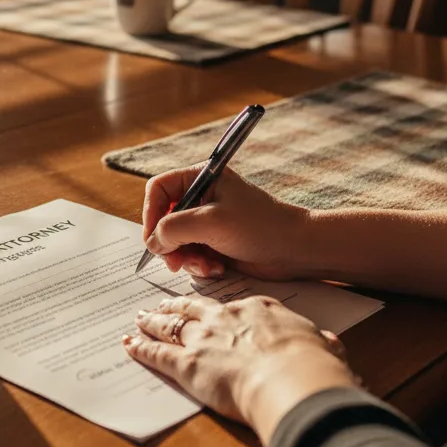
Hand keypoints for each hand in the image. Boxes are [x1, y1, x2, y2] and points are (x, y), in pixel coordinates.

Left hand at [124, 294, 358, 444]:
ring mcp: (204, 339)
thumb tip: (329, 347)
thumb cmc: (313, 366)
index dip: (217, 308)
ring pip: (170, 325)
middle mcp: (226, 318)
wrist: (293, 378)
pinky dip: (141, 349)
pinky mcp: (187, 364)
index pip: (233, 306)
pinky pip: (157, 353)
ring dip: (153, 322)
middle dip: (176, 307)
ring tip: (140, 318)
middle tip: (162, 305)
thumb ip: (321, 344)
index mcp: (259, 311)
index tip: (211, 309)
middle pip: (194, 309)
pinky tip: (130, 346)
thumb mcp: (323, 347)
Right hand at [142, 165, 311, 280]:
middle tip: (175, 261)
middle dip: (168, 242)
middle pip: (163, 218)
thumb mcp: (211, 223)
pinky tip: (216, 268)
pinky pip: (190, 254)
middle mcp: (201, 197)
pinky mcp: (214, 242)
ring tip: (204, 265)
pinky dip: (198, 265)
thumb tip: (153, 242)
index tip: (153, 238)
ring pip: (174, 240)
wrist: (295, 250)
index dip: (150, 213)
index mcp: (201, 178)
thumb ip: (173, 228)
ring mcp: (207, 221)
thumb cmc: (260, 226)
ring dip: (184, 257)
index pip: (158, 189)